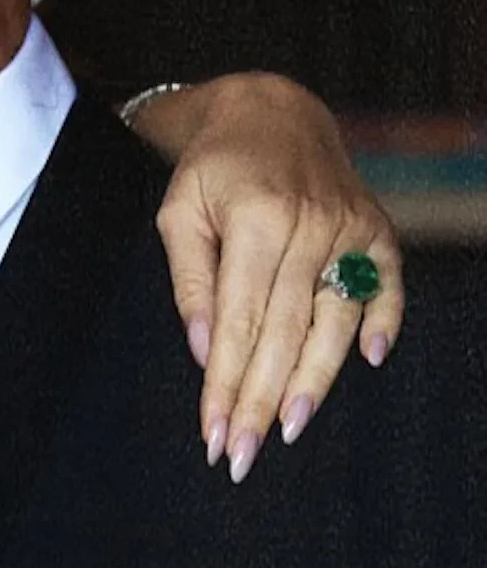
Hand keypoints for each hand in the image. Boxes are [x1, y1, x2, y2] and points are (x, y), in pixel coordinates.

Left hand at [142, 74, 403, 482]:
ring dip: (315, 380)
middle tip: (243, 457)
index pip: (239, 324)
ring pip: (335, 320)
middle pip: (285, 333)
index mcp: (256, 222)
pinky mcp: (379, 229)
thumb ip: (190, 281)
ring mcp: (350, 229)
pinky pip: (389, 285)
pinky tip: (367, 362)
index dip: (226, 385)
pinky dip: (384, 323)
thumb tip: (205, 351)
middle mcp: (311, 228)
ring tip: (292, 430)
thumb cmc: (212, 169)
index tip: (212, 435)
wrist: (270, 111)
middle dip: (262, 401)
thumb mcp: (177, 211)